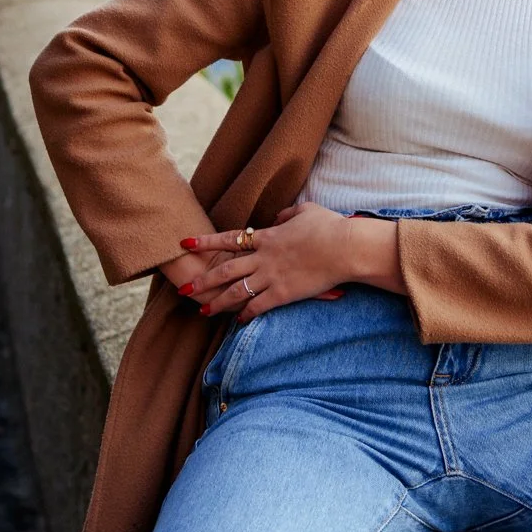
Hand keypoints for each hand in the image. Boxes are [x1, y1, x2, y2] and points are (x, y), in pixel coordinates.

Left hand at [168, 203, 402, 318]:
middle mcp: (263, 257)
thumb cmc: (331, 226)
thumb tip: (276, 218)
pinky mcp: (284, 293)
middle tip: (185, 289)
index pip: (229, 239)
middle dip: (203, 280)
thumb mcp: (306, 210)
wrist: (346, 247)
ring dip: (218, 302)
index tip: (186, 243)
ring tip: (203, 311)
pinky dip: (246, 313)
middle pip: (225, 270)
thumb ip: (286, 214)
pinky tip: (238, 320)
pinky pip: (258, 306)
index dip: (205, 242)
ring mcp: (272, 276)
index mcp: (267, 236)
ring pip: (237, 291)